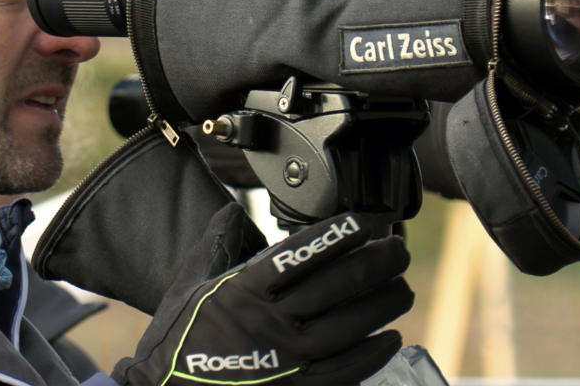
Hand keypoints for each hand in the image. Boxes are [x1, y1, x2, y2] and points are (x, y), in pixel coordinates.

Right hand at [113, 212, 413, 385]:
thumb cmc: (177, 338)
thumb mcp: (190, 283)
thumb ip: (218, 244)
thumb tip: (233, 210)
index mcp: (241, 291)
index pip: (298, 255)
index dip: (335, 236)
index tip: (364, 222)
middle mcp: (267, 324)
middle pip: (333, 287)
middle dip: (373, 264)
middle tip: (397, 250)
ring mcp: (285, 361)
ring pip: (347, 328)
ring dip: (381, 306)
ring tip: (402, 288)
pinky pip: (344, 373)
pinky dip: (371, 355)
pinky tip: (390, 338)